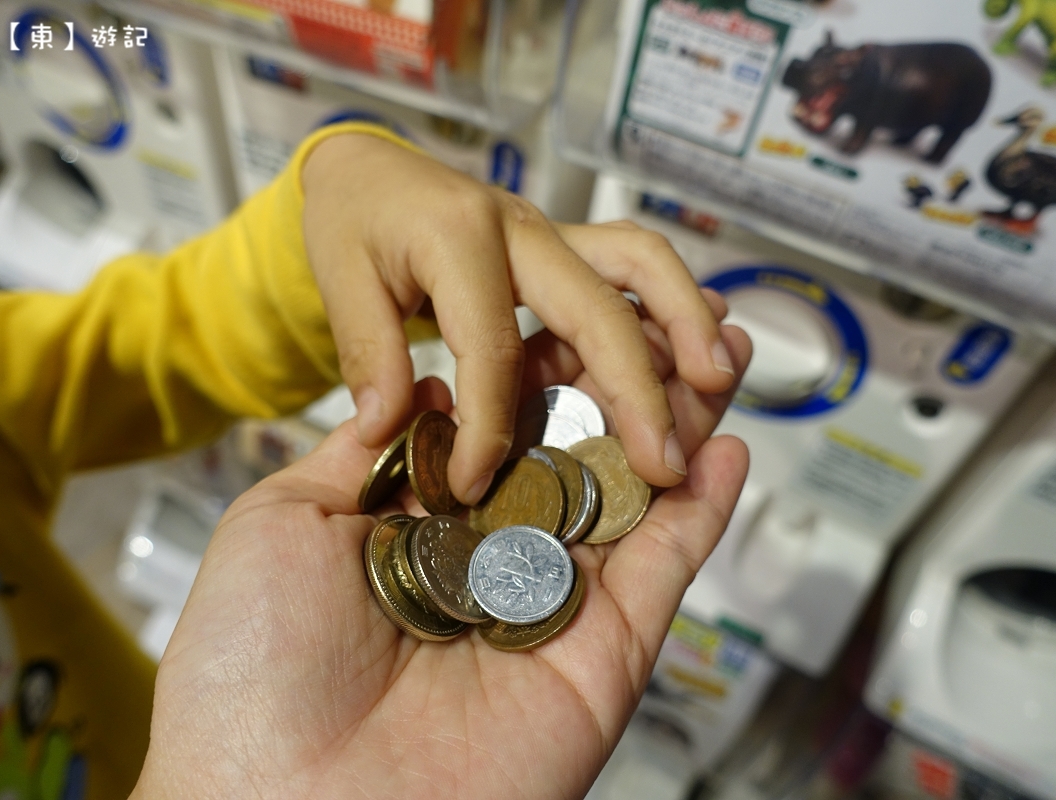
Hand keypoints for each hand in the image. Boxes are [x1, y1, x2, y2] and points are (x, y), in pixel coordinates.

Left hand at [130, 329, 749, 799]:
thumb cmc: (248, 674)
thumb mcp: (284, 524)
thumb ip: (363, 451)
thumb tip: (419, 392)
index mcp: (421, 528)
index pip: (503, 429)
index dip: (544, 367)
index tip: (572, 309)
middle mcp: (491, 564)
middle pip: (582, 456)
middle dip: (629, 384)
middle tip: (668, 322)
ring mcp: (550, 608)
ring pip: (636, 501)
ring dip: (680, 424)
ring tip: (716, 355)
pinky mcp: (600, 655)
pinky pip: (664, 572)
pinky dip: (703, 510)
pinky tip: (724, 448)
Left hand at [302, 133, 736, 504]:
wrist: (370, 168)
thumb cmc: (352, 222)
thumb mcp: (337, 278)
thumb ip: (363, 351)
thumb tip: (387, 427)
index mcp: (458, 241)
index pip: (492, 348)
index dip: (488, 425)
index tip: (475, 484)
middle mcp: (520, 231)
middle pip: (599, 304)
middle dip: (639, 387)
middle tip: (667, 459)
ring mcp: (553, 236)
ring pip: (641, 266)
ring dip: (686, 324)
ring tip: (718, 385)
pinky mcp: (569, 248)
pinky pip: (635, 269)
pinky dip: (675, 307)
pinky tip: (700, 351)